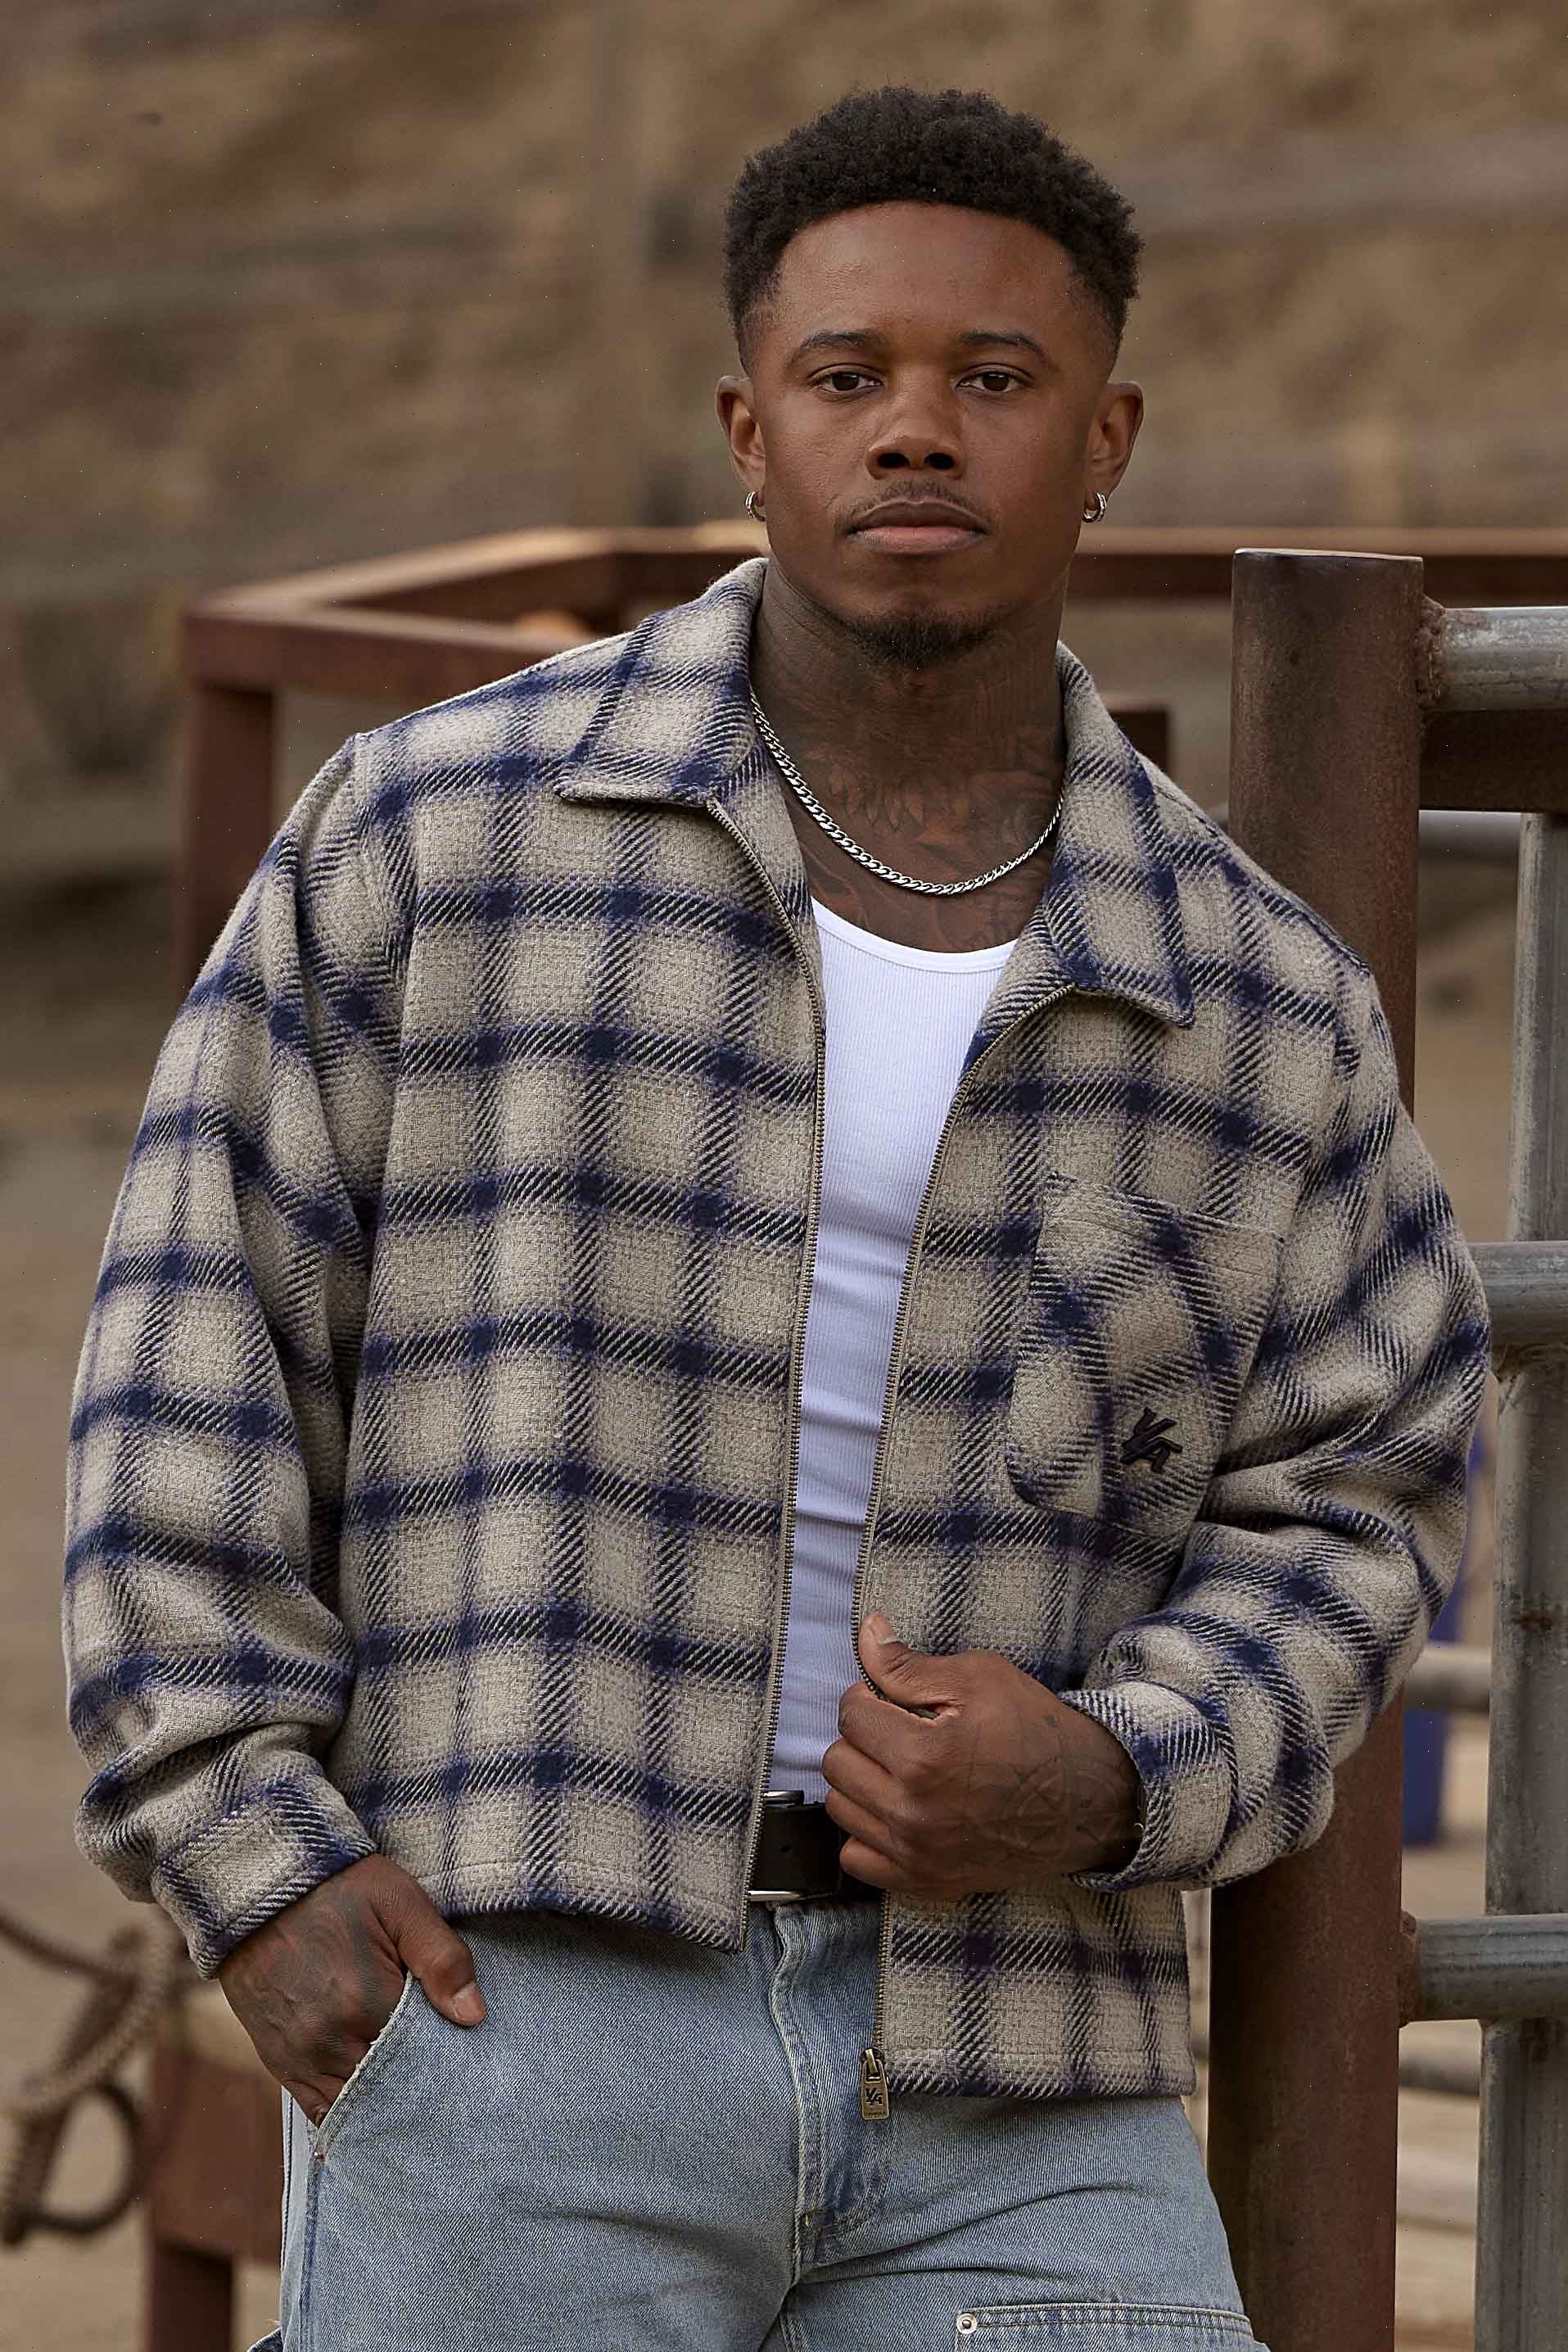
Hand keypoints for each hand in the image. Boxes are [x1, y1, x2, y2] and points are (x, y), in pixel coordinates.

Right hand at [216, 1855, 484, 2123]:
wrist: (259, 1886)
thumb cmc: (336, 1888)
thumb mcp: (399, 1901)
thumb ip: (442, 1957)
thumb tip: (474, 2015)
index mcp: (365, 2004)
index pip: (425, 2061)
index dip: (449, 2062)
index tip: (469, 2060)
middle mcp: (328, 2043)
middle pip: (391, 2091)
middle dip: (420, 2088)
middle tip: (448, 2081)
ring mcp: (299, 2057)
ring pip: (356, 2106)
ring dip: (385, 2103)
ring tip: (414, 2092)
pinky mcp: (278, 2061)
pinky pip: (318, 2110)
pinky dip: (347, 2111)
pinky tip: (372, 2107)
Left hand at [822, 1616, 1142, 1898]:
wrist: (1086, 1800)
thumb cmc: (1035, 1731)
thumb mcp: (979, 1678)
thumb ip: (908, 1664)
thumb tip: (866, 1632)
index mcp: (923, 1757)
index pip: (851, 1715)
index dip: (869, 1696)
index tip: (892, 1698)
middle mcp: (913, 1813)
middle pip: (839, 1763)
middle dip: (862, 1737)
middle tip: (897, 1730)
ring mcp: (918, 1854)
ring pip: (842, 1810)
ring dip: (861, 1781)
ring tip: (898, 1767)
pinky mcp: (927, 1881)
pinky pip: (858, 1860)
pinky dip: (868, 1833)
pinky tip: (896, 1809)